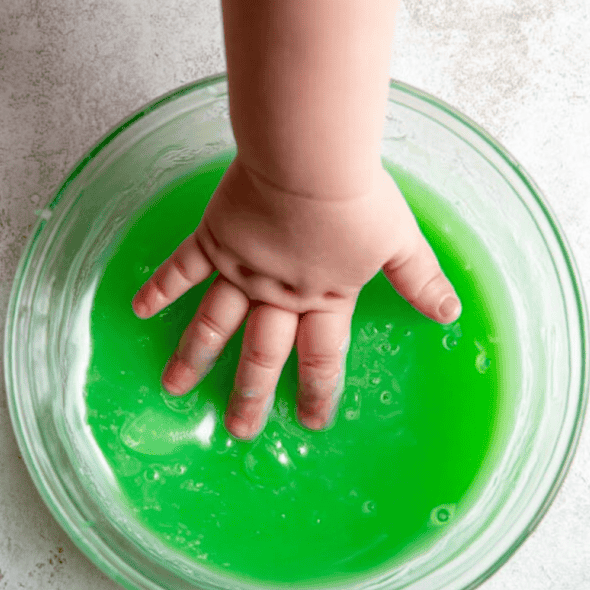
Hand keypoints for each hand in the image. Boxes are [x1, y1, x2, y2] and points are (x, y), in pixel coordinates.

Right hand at [132, 157, 460, 439]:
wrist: (310, 160)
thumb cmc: (357, 197)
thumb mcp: (399, 240)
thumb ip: (420, 280)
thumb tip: (450, 314)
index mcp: (324, 298)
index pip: (322, 357)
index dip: (318, 391)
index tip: (310, 422)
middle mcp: (279, 295)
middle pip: (263, 354)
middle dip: (251, 395)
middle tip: (239, 429)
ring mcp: (241, 270)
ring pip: (215, 324)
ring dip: (195, 358)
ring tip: (174, 388)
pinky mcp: (215, 239)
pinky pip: (183, 270)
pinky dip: (160, 288)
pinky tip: (138, 309)